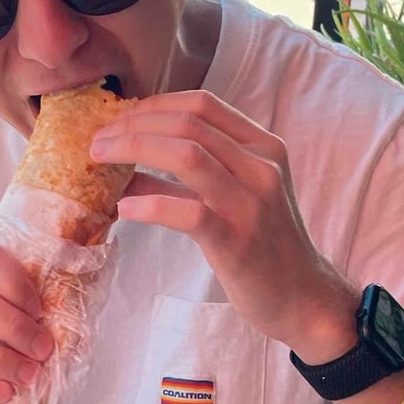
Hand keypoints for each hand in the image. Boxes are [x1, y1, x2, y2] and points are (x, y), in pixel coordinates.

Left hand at [90, 90, 358, 363]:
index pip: (203, 105)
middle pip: (188, 124)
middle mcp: (261, 167)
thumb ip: (189, 178)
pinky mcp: (237, 240)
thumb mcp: (236, 198)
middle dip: (134, 125)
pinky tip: (123, 210)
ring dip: (135, 149)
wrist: (304, 298)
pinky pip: (186, 212)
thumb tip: (126, 168)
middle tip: (98, 140)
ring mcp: (251, 202)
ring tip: (102, 160)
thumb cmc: (265, 246)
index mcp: (263, 148)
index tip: (121, 118)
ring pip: (186, 155)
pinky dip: (149, 205)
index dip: (154, 105)